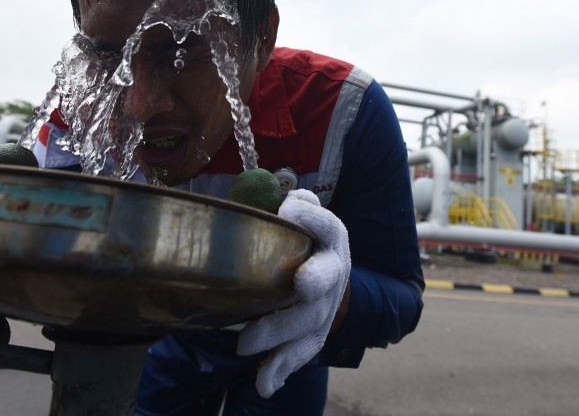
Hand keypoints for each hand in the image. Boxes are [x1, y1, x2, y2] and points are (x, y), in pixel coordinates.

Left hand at [236, 189, 350, 397]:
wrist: (327, 277)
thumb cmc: (302, 240)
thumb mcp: (302, 216)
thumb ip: (293, 204)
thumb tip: (278, 192)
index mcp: (331, 239)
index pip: (327, 224)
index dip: (311, 215)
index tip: (287, 207)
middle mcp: (333, 273)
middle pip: (325, 280)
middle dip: (315, 281)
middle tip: (300, 283)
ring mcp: (325, 309)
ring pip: (309, 324)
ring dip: (280, 333)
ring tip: (244, 344)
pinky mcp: (313, 335)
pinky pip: (299, 355)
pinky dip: (280, 370)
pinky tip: (264, 385)